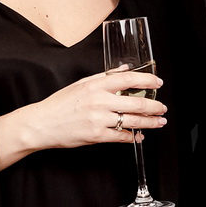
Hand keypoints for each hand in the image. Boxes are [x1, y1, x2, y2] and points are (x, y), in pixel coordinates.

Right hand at [0, 68, 164, 169]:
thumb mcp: (81, 84)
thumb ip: (104, 76)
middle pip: (136, 103)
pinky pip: (122, 137)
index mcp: (96, 85)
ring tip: (159, 122)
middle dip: (155, 106)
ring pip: (133, 121)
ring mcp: (99, 120)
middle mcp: (100, 101)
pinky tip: (139, 136)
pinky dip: (133, 137)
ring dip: (150, 123)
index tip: (158, 82)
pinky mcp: (97, 136)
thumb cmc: (60, 104)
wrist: (42, 124)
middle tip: (163, 108)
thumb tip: (125, 69)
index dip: (147, 80)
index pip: (129, 79)